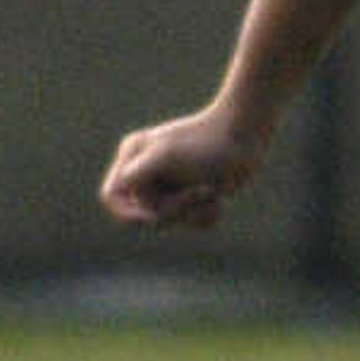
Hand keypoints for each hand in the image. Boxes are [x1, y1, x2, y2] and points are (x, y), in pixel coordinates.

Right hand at [100, 109, 265, 229]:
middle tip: (202, 190)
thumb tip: (113, 194)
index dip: (127, 214)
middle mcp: (147, 172)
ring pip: (170, 222)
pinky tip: (219, 199)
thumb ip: (137, 174)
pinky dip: (206, 217)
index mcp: (133, 159)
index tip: (152, 218)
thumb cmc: (208, 142)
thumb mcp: (167, 156)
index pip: (112, 197)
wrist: (247, 136)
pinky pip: (190, 224)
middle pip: (145, 216)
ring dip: (195, 213)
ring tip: (212, 190)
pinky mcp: (191, 196)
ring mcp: (169, 185)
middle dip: (176, 209)